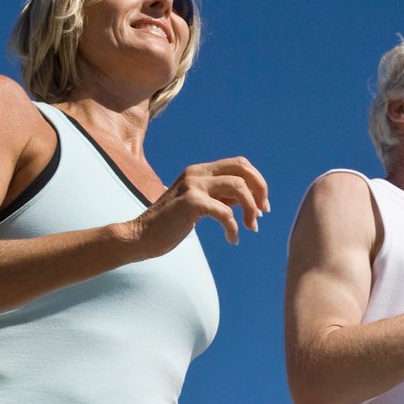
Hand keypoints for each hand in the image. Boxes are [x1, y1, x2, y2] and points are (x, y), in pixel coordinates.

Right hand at [132, 157, 271, 253]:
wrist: (141, 236)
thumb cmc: (171, 224)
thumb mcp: (199, 204)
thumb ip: (220, 197)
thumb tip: (251, 202)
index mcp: (199, 171)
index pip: (239, 164)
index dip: (257, 182)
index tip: (262, 205)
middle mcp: (196, 173)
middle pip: (243, 168)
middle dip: (260, 190)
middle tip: (262, 213)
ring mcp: (193, 185)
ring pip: (239, 187)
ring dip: (251, 210)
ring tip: (251, 228)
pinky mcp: (191, 203)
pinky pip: (225, 212)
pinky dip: (234, 227)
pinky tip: (232, 239)